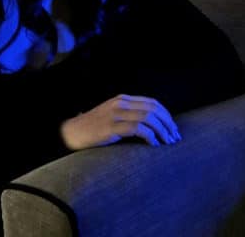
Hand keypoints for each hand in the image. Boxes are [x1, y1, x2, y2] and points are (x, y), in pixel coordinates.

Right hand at [60, 94, 181, 149]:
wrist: (70, 133)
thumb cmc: (93, 128)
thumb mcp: (113, 115)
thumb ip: (129, 115)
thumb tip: (153, 125)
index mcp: (123, 99)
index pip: (153, 103)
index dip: (166, 115)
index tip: (173, 128)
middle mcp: (121, 104)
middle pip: (154, 110)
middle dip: (168, 124)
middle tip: (175, 137)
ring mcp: (116, 114)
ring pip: (149, 118)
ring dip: (162, 131)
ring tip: (168, 142)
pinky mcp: (111, 127)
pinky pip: (138, 129)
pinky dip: (150, 137)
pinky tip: (154, 145)